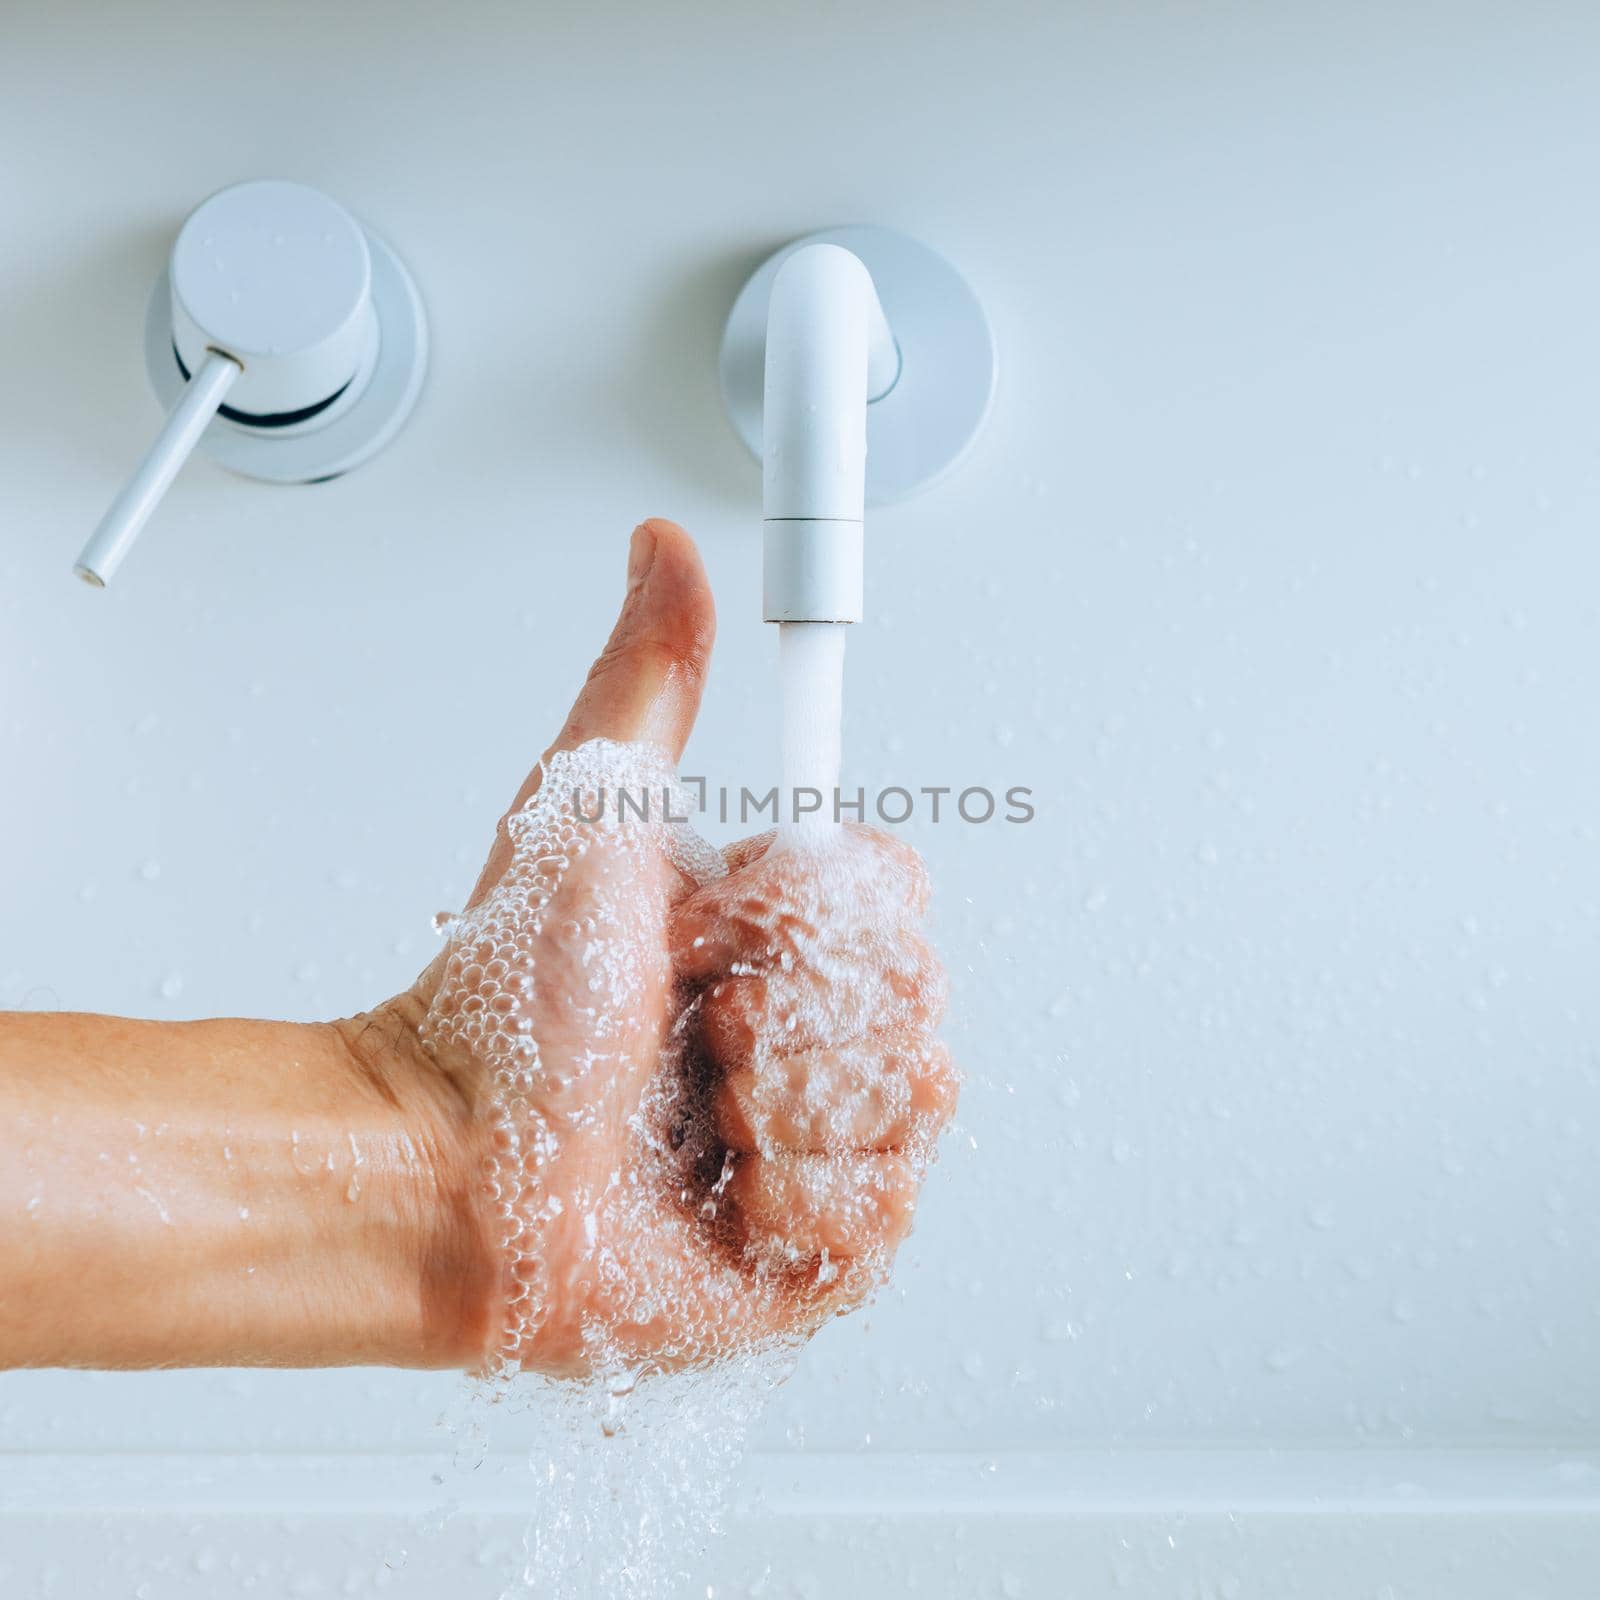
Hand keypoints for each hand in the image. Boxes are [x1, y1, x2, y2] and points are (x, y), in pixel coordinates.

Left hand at [354, 519, 956, 1377]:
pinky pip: (884, 1215)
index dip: (814, 919)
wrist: (445, 1176)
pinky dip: (791, 1205)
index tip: (717, 932)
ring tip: (693, 1118)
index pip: (895, 899)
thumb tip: (665, 548)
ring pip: (912, 1107)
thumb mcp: (588, 816)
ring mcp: (816, 1145)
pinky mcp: (815, 1253)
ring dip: (784, 1110)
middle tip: (690, 1025)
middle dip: (786, 1018)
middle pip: (916, 1001)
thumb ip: (649, 678)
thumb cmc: (501, 1010)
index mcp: (770, 938)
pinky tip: (713, 1197)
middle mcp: (803, 1036)